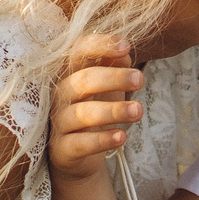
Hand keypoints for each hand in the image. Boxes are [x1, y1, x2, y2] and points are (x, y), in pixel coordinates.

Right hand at [48, 38, 142, 185]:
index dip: (100, 46)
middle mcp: (60, 95)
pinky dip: (102, 139)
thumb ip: (114, 66)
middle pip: (82, 81)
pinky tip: (122, 136)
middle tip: (140, 79)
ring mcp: (58, 123)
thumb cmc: (94, 109)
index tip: (125, 46)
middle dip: (114, 78)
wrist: (76, 153)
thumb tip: (124, 52)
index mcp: (70, 73)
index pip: (78, 51)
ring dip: (113, 110)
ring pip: (81, 113)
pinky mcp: (62, 149)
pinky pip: (80, 143)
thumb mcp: (107, 86)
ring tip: (138, 110)